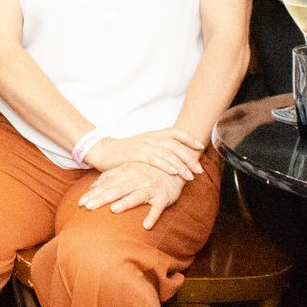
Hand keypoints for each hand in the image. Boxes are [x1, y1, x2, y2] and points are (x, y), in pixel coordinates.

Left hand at [77, 161, 185, 228]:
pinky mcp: (163, 197)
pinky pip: (158, 208)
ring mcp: (150, 188)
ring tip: (114, 210)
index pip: (107, 184)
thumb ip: (110, 176)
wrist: (174, 166)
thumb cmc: (147, 170)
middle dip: (102, 198)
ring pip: (136, 196)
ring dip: (125, 203)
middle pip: (117, 190)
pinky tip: (146, 225)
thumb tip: (92, 186)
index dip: (93, 193)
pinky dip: (152, 216)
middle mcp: (137, 179)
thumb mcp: (128, 168)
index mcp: (127, 171)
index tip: (80, 202)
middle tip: (88, 207)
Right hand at [88, 128, 205, 179]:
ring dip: (181, 164)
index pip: (176, 131)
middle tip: (199, 169)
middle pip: (175, 145)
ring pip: (167, 153)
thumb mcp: (145, 146)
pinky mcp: (135, 154)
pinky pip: (154, 159)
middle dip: (189, 157)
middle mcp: (151, 138)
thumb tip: (177, 156)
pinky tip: (174, 172)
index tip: (200, 146)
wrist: (105, 151)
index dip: (189, 138)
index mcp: (154, 134)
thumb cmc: (127, 152)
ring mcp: (143, 145)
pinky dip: (165, 165)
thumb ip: (159, 148)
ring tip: (190, 175)